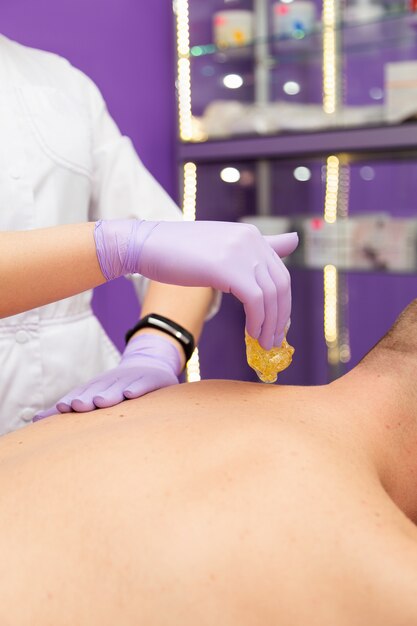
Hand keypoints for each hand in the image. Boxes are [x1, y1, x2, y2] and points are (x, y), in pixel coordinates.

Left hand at [33, 334, 180, 419]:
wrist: (151, 366)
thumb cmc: (118, 387)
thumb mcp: (95, 394)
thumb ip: (68, 407)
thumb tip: (34, 420)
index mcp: (98, 386)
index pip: (82, 393)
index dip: (73, 399)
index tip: (63, 408)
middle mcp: (113, 381)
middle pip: (99, 389)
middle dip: (88, 397)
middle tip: (77, 405)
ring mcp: (133, 380)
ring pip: (120, 387)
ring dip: (110, 393)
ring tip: (100, 401)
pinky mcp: (152, 380)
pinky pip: (145, 384)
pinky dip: (138, 388)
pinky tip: (132, 394)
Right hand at [94, 220, 298, 349]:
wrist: (146, 245)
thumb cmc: (178, 250)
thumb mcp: (221, 247)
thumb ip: (254, 249)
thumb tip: (294, 240)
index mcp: (252, 235)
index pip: (280, 272)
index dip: (283, 302)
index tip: (277, 324)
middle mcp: (251, 240)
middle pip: (281, 285)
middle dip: (281, 317)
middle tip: (273, 340)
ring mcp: (241, 252)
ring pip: (271, 295)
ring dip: (270, 325)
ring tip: (263, 343)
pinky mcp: (228, 268)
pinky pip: (255, 301)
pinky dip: (257, 321)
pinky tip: (251, 334)